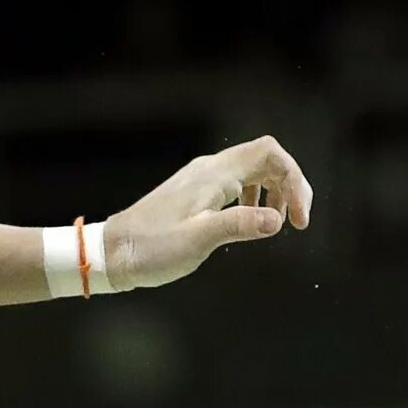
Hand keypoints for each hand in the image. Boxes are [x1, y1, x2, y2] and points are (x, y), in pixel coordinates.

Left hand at [101, 136, 312, 292]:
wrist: (110, 254)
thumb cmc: (150, 249)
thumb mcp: (197, 240)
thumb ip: (238, 225)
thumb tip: (276, 220)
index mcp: (213, 175)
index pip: (271, 153)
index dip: (295, 180)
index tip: (298, 220)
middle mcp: (208, 170)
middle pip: (266, 158)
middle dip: (289, 185)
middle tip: (294, 222)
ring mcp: (200, 180)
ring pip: (251, 170)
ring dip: (273, 191)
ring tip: (275, 222)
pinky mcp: (193, 194)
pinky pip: (234, 183)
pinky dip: (252, 198)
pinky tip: (249, 221)